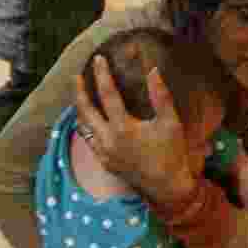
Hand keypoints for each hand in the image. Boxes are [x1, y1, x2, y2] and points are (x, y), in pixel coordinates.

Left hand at [75, 57, 196, 208]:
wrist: (167, 187)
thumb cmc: (171, 153)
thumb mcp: (170, 123)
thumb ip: (161, 96)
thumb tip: (153, 70)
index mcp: (123, 128)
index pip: (108, 94)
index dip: (102, 75)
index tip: (98, 59)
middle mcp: (108, 140)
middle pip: (86, 111)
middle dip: (79, 92)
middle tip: (76, 76)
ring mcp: (104, 153)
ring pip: (84, 127)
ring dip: (80, 110)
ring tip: (79, 95)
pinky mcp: (105, 162)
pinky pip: (89, 140)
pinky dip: (85, 127)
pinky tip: (88, 121)